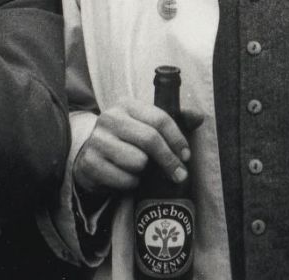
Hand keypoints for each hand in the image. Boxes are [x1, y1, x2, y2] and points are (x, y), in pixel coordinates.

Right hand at [72, 102, 192, 198]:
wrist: (89, 152)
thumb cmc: (126, 138)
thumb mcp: (145, 123)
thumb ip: (172, 120)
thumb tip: (199, 117)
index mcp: (126, 105)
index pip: (160, 119)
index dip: (177, 139)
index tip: (186, 156)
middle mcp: (109, 118)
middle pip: (150, 140)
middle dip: (169, 160)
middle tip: (179, 175)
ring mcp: (97, 141)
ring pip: (137, 162)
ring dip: (144, 171)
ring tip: (140, 169)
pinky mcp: (90, 163)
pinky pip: (124, 180)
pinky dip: (130, 183)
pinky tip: (126, 177)